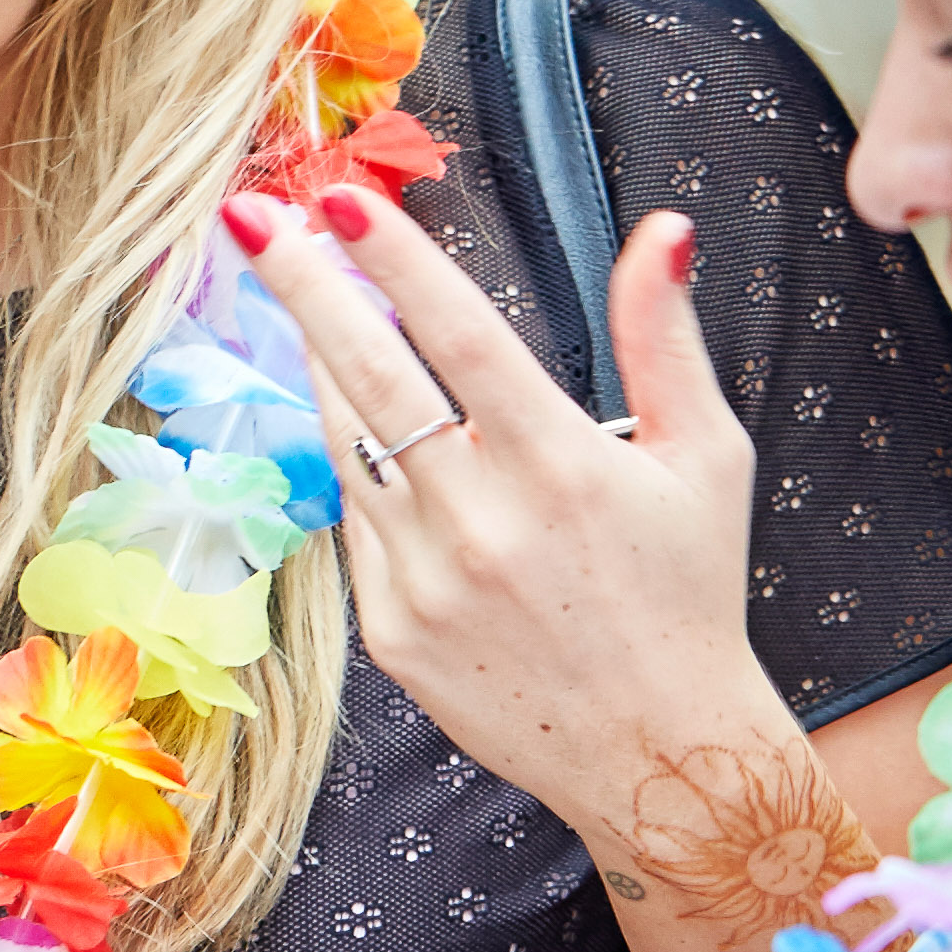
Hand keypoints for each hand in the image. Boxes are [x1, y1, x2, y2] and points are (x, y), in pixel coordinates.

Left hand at [233, 190, 856, 914]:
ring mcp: (427, 581)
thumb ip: (667, 340)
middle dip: (303, 288)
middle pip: (370, 378)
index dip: (394, 261)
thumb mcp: (705, 459)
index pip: (459, 336)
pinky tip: (382, 439)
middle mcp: (483, 521)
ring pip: (351, 447)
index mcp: (562, 467)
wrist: (658, 753)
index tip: (338, 199)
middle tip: (247, 218)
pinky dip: (365, 470)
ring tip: (308, 305)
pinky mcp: (392, 631)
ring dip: (323, 369)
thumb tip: (663, 230)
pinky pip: (360, 524)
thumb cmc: (689, 592)